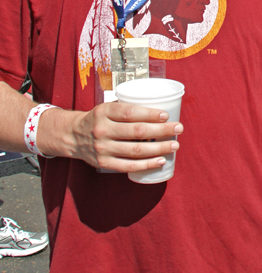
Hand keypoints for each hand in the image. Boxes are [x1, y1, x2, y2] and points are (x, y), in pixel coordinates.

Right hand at [40, 101, 182, 173]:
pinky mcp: (104, 163)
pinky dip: (146, 164)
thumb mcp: (108, 107)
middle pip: (137, 131)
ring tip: (174, 145)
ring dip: (158, 148)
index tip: (166, 115)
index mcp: (104, 112)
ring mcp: (102, 148)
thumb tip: (160, 106)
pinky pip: (128, 166)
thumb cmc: (100, 118)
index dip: (149, 114)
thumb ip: (128, 107)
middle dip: (161, 130)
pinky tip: (161, 160)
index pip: (130, 112)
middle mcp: (102, 130)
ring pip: (135, 150)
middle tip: (179, 128)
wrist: (73, 136)